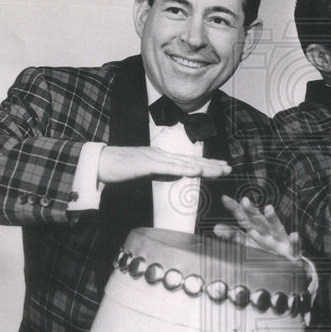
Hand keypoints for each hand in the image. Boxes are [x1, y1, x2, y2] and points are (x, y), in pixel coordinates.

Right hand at [97, 145, 231, 183]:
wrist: (100, 163)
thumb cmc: (120, 168)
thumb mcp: (145, 172)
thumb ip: (161, 173)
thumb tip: (175, 176)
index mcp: (162, 158)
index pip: (188, 162)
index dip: (206, 164)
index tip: (221, 167)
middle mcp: (162, 156)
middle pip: (192, 161)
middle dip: (212, 164)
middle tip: (230, 168)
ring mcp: (156, 158)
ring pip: (185, 163)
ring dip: (205, 167)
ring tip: (220, 169)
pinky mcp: (148, 164)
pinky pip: (169, 168)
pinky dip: (185, 169)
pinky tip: (197, 171)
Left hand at [213, 195, 302, 264]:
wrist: (288, 265)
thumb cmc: (267, 251)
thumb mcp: (249, 243)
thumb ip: (233, 236)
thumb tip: (215, 228)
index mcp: (256, 231)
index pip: (244, 218)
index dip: (235, 209)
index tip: (224, 199)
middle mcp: (268, 233)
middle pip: (258, 221)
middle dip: (252, 212)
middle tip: (244, 201)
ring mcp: (280, 241)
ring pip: (276, 228)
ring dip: (273, 219)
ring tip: (268, 209)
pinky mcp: (292, 251)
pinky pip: (294, 246)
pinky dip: (295, 241)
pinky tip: (294, 235)